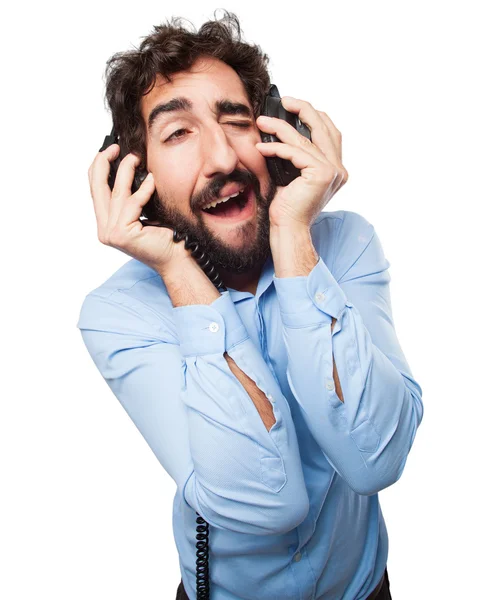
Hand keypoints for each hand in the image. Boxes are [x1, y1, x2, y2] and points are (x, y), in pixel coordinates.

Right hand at [88, 144, 189, 272]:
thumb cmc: (165, 236)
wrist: (177, 258)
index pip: (96, 190)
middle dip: (103, 163)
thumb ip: (130, 196)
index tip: (109, 150)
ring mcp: (111, 233)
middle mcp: (104, 229)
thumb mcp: (143, 211)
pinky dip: (143, 190)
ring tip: (135, 159)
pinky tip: (152, 181)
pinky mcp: (122, 234)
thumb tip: (129, 165)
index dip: (99, 167)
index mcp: (106, 223)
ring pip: (116, 193)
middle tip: (114, 147)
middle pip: (97, 188)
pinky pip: (132, 203)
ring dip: (126, 172)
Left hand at [255, 97, 347, 228]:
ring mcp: (333, 171)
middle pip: (323, 127)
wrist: (288, 228)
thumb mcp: (293, 174)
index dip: (313, 114)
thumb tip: (282, 129)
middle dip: (302, 109)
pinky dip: (276, 148)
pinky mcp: (321, 175)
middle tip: (282, 101)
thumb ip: (296, 155)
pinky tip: (261, 147)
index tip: (292, 106)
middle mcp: (339, 169)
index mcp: (336, 168)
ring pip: (305, 139)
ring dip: (280, 127)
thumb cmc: (287, 206)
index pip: (329, 131)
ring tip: (262, 121)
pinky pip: (295, 153)